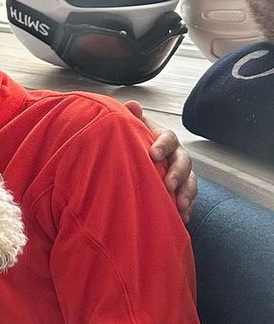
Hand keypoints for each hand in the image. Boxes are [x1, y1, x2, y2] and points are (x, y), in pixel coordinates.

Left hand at [123, 101, 196, 221]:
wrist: (137, 161)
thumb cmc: (134, 143)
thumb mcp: (132, 129)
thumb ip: (132, 118)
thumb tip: (132, 104)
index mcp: (165, 139)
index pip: (169, 138)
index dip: (163, 145)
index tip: (153, 154)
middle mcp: (177, 155)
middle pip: (184, 162)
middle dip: (178, 173)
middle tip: (168, 185)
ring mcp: (182, 174)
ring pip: (190, 182)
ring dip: (187, 194)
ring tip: (180, 206)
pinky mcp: (182, 191)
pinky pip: (189, 200)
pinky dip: (187, 209)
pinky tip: (183, 219)